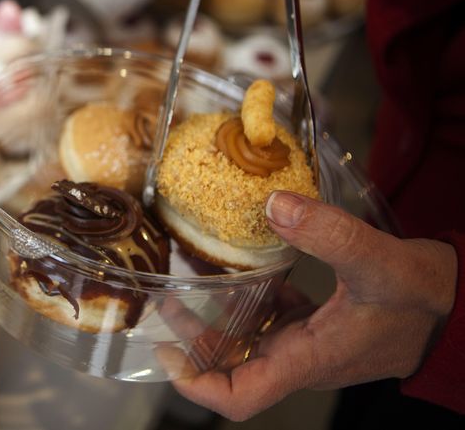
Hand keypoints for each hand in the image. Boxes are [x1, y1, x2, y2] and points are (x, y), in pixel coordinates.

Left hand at [164, 191, 456, 420]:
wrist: (460, 307)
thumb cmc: (427, 296)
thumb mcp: (381, 262)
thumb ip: (330, 235)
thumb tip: (273, 206)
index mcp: (308, 358)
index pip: (242, 397)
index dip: (198, 385)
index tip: (168, 355)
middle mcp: (302, 357)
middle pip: (232, 366)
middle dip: (194, 342)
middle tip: (168, 301)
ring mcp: (309, 342)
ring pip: (249, 342)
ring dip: (217, 320)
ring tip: (190, 283)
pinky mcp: (318, 324)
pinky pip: (273, 321)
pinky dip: (250, 301)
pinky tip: (242, 272)